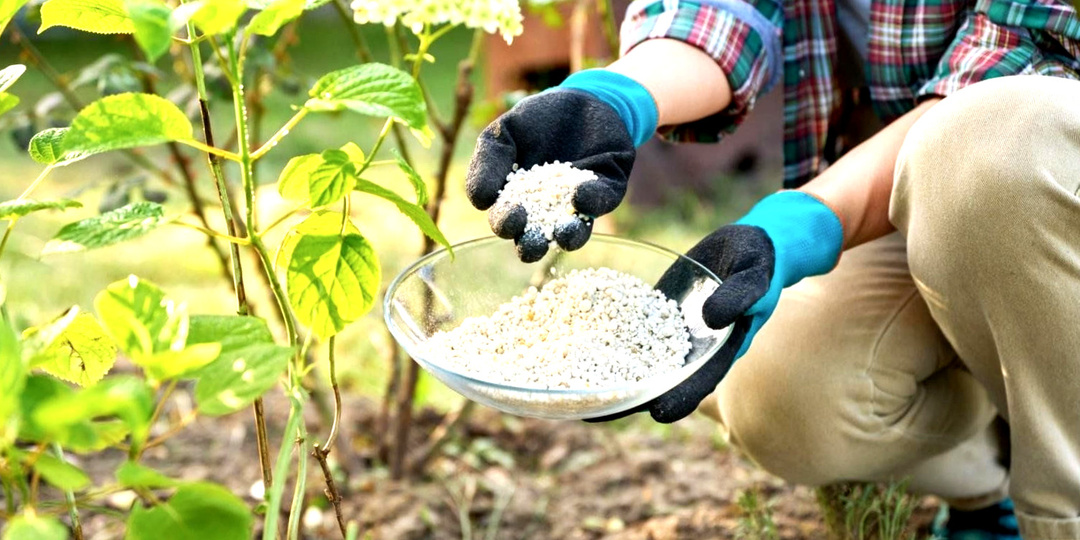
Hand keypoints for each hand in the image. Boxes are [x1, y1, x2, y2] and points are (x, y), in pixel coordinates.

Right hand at [465, 70, 656, 261]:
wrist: (581, 97)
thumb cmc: (535, 120)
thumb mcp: (503, 134)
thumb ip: (487, 163)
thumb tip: (479, 202)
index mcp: (517, 202)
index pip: (507, 223)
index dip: (506, 224)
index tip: (511, 214)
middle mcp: (547, 212)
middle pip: (536, 241)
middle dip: (531, 244)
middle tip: (530, 235)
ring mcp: (578, 205)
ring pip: (573, 233)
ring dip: (568, 236)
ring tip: (564, 231)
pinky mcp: (607, 191)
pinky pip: (601, 202)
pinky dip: (592, 201)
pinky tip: (581, 192)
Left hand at [586, 191, 844, 422]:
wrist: (751, 244)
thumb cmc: (762, 264)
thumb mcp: (757, 278)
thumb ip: (740, 298)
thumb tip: (712, 319)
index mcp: (720, 349)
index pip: (699, 382)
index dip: (679, 399)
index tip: (658, 414)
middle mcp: (692, 347)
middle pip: (659, 380)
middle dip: (629, 397)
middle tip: (594, 413)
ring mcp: (670, 330)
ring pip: (638, 358)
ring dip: (609, 373)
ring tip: (572, 389)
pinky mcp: (654, 309)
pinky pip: (628, 325)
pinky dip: (606, 336)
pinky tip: (574, 339)